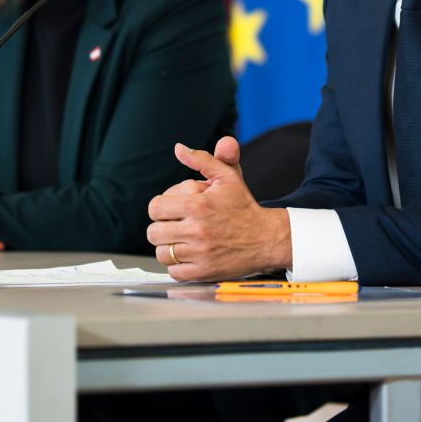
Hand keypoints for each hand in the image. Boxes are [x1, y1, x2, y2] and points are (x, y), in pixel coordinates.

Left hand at [146, 136, 292, 281]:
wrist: (266, 237)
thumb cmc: (244, 206)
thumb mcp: (226, 176)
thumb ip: (201, 159)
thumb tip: (178, 149)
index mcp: (197, 205)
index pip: (155, 208)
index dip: (160, 207)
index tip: (171, 209)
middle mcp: (196, 230)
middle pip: (153, 232)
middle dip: (162, 227)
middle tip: (175, 225)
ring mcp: (200, 253)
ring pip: (161, 254)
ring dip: (168, 247)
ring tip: (181, 241)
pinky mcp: (204, 272)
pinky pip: (174, 272)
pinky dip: (177, 265)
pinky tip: (188, 255)